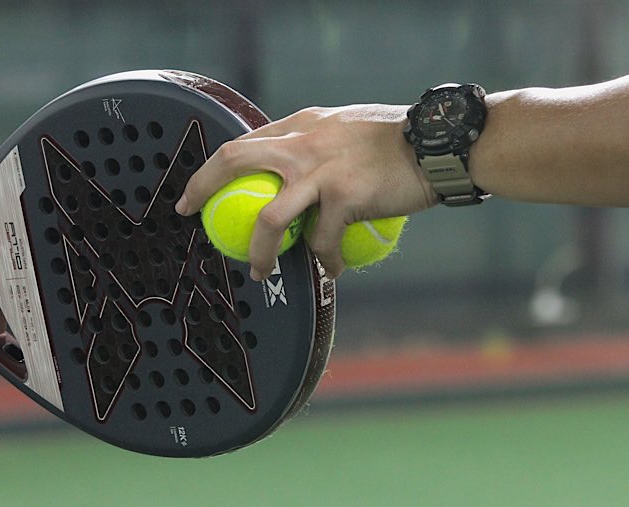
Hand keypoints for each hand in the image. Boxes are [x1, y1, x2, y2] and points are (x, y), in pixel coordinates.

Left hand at [175, 104, 436, 279]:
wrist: (437, 144)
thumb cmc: (394, 141)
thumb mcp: (342, 128)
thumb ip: (312, 144)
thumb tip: (288, 169)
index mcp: (301, 126)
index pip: (242, 143)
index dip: (210, 168)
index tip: (195, 190)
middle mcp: (303, 143)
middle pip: (234, 161)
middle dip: (202, 188)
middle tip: (191, 215)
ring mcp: (322, 170)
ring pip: (268, 217)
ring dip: (258, 251)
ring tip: (259, 272)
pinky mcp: (344, 197)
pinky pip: (322, 241)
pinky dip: (324, 261)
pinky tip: (331, 270)